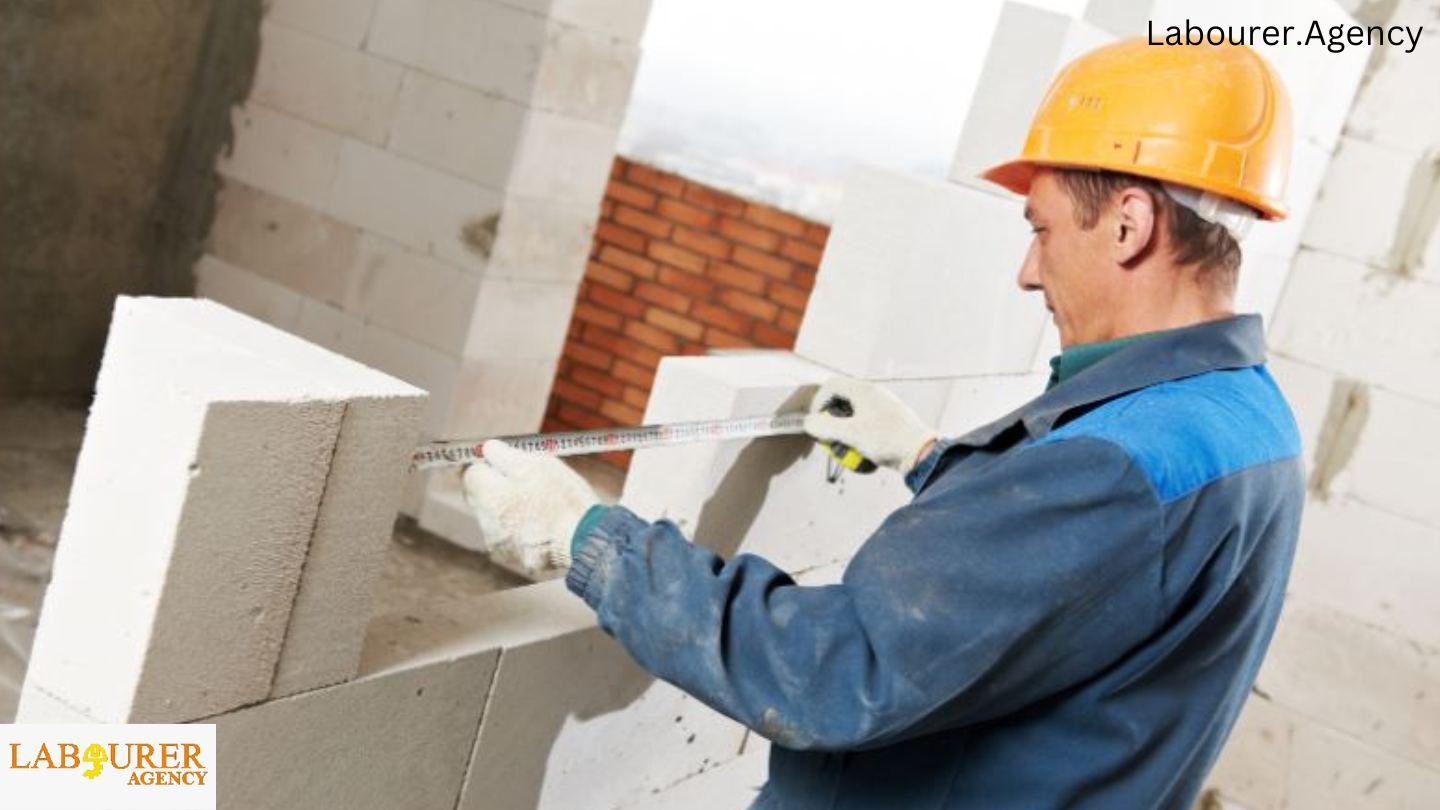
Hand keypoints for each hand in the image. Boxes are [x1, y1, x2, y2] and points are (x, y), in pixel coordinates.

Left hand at [461, 439, 596, 580]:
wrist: (584, 541)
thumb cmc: (561, 500)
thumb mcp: (536, 464)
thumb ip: (504, 455)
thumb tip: (487, 449)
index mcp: (488, 496)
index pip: (471, 474)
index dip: (488, 465)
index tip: (506, 463)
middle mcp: (487, 523)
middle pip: (481, 497)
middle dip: (498, 487)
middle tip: (528, 483)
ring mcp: (499, 544)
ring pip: (496, 518)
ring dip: (510, 509)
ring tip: (542, 506)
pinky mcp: (514, 559)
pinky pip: (510, 537)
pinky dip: (521, 529)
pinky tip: (544, 525)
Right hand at [803, 377, 936, 473]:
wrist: (920, 454)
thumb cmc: (888, 440)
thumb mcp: (851, 434)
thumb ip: (825, 427)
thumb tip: (808, 422)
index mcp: (864, 391)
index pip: (831, 385)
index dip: (819, 402)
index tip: (817, 421)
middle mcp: (873, 395)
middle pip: (841, 401)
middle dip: (831, 421)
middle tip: (830, 437)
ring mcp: (881, 408)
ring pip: (852, 415)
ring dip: (843, 432)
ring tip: (847, 448)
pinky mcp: (887, 422)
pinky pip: (864, 425)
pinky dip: (858, 437)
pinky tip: (862, 452)